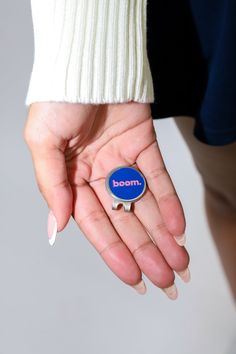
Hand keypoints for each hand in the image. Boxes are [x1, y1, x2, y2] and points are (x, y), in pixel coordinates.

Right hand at [24, 101, 189, 298]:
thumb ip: (52, 186)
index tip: (134, 277)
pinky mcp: (144, 146)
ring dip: (162, 234)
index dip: (115, 252)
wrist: (88, 63)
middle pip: (125, 221)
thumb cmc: (58, 100)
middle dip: (145, 251)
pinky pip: (159, 179)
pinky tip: (179, 229)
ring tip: (179, 263)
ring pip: (146, 205)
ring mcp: (123, 162)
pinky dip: (170, 203)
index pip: (96, 224)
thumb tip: (57, 226)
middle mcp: (98, 175)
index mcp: (72, 180)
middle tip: (165, 280)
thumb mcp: (42, 143)